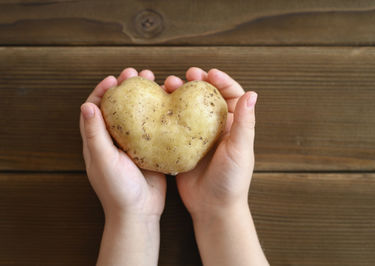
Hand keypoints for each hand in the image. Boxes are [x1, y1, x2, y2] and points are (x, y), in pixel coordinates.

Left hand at [79, 68, 165, 265]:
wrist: (140, 212)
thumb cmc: (117, 189)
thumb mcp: (103, 160)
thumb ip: (95, 134)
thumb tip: (87, 105)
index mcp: (98, 141)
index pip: (95, 109)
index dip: (103, 90)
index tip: (115, 79)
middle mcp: (115, 139)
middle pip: (119, 106)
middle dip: (127, 88)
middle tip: (139, 74)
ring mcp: (134, 144)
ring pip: (138, 114)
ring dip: (145, 97)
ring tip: (157, 82)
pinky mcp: (150, 149)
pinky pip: (154, 127)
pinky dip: (159, 113)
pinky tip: (169, 103)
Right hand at [163, 67, 267, 265]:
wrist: (212, 207)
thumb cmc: (231, 180)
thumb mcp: (240, 150)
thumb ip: (245, 123)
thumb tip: (252, 94)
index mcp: (233, 126)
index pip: (230, 95)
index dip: (221, 81)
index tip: (209, 73)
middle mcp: (215, 128)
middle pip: (206, 98)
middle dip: (197, 83)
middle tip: (186, 75)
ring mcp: (197, 136)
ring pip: (187, 108)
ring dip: (179, 95)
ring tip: (168, 85)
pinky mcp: (182, 146)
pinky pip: (174, 125)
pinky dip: (167, 113)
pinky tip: (158, 106)